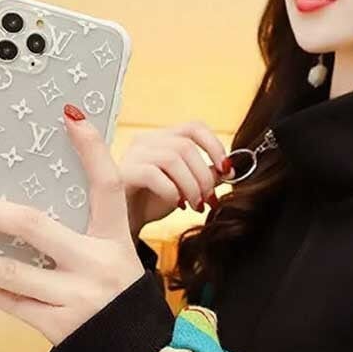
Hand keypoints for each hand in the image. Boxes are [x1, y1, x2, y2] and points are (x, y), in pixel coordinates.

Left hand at [0, 104, 146, 347]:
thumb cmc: (124, 302)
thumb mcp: (118, 262)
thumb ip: (84, 239)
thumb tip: (24, 217)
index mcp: (115, 244)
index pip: (108, 188)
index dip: (92, 150)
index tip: (70, 115)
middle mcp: (96, 267)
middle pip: (33, 226)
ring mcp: (77, 299)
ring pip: (8, 273)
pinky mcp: (60, 326)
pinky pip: (12, 304)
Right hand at [119, 120, 234, 237]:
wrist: (124, 224)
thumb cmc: (152, 202)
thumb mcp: (187, 188)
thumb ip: (206, 177)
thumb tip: (230, 170)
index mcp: (164, 139)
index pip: (194, 127)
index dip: (214, 145)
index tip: (226, 169)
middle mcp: (147, 141)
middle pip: (186, 146)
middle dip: (204, 175)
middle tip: (208, 199)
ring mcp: (133, 154)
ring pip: (172, 158)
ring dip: (190, 185)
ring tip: (194, 204)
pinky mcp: (122, 173)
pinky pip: (153, 175)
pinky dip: (171, 191)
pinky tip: (174, 204)